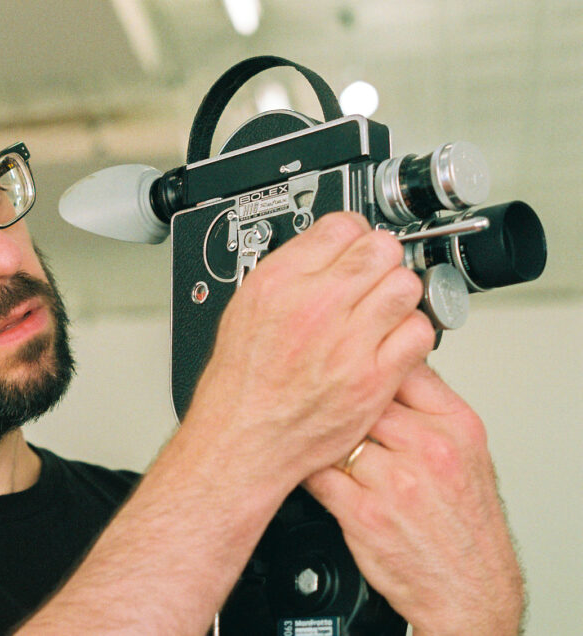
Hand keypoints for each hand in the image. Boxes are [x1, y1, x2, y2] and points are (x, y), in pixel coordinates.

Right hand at [186, 212, 435, 489]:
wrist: (245, 436)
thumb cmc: (242, 380)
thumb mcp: (246, 305)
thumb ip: (290, 272)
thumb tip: (325, 250)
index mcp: (280, 282)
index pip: (341, 226)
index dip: (352, 235)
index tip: (352, 248)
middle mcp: (314, 306)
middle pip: (380, 249)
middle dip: (379, 259)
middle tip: (372, 277)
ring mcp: (348, 342)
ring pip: (405, 285)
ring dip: (398, 293)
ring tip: (382, 308)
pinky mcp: (374, 377)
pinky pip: (418, 332)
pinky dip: (411, 332)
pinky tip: (391, 339)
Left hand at [305, 363, 524, 634]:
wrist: (469, 590)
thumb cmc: (466, 525)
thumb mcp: (467, 453)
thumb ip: (429, 410)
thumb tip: (387, 370)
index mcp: (456, 426)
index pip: (401, 367)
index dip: (368, 367)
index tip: (350, 369)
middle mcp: (429, 448)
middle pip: (361, 396)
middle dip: (339, 402)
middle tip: (319, 402)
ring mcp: (395, 481)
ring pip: (335, 432)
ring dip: (318, 435)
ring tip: (308, 435)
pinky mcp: (363, 513)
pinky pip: (318, 473)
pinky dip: (307, 467)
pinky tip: (304, 466)